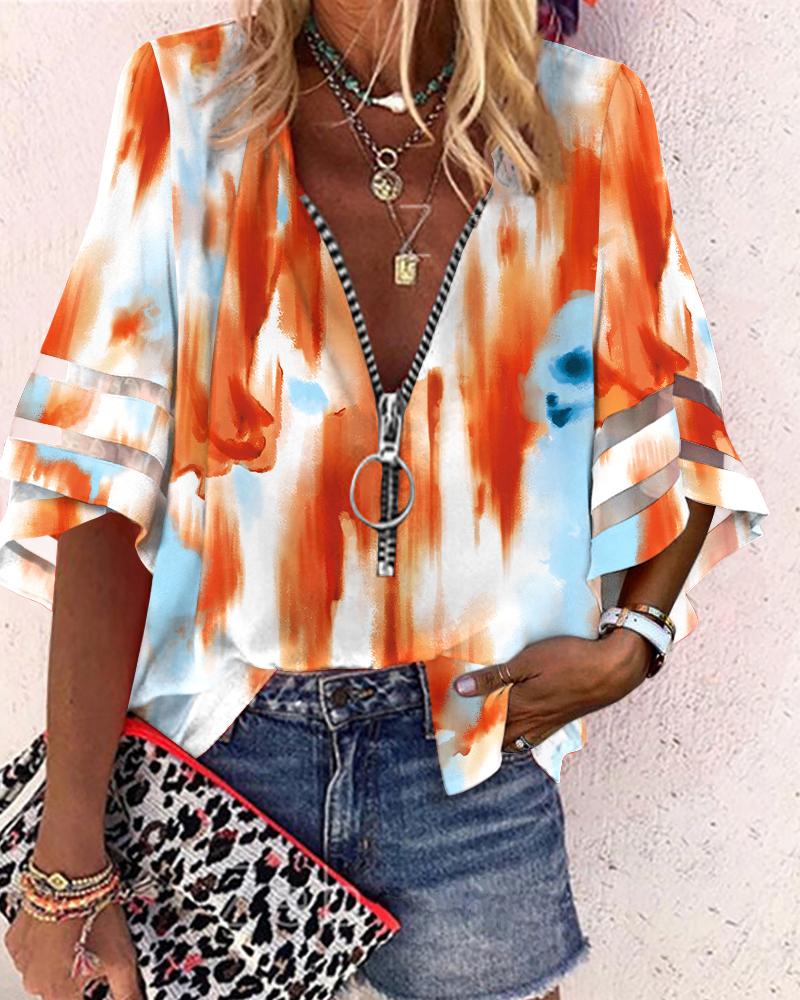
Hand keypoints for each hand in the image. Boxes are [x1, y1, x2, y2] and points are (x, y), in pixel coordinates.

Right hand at [4, 841, 143, 999]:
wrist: (70, 873)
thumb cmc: (93, 912)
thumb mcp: (122, 958)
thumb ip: (126, 992)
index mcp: (59, 993)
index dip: (91, 992)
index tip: (98, 978)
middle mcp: (35, 983)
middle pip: (62, 989)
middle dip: (79, 974)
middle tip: (96, 948)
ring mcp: (23, 961)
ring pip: (47, 969)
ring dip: (63, 957)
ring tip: (82, 932)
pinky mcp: (17, 940)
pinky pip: (33, 950)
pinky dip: (48, 942)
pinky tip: (66, 925)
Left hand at [452, 629, 653, 751]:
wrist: (613, 669)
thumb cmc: (570, 659)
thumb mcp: (528, 661)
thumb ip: (494, 677)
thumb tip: (460, 690)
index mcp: (519, 707)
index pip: (480, 725)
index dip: (460, 730)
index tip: (442, 734)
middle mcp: (530, 723)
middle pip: (494, 739)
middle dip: (474, 740)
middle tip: (455, 737)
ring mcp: (546, 725)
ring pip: (512, 742)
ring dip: (494, 741)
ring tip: (479, 735)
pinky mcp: (558, 722)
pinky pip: (529, 740)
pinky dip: (515, 740)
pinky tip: (512, 732)